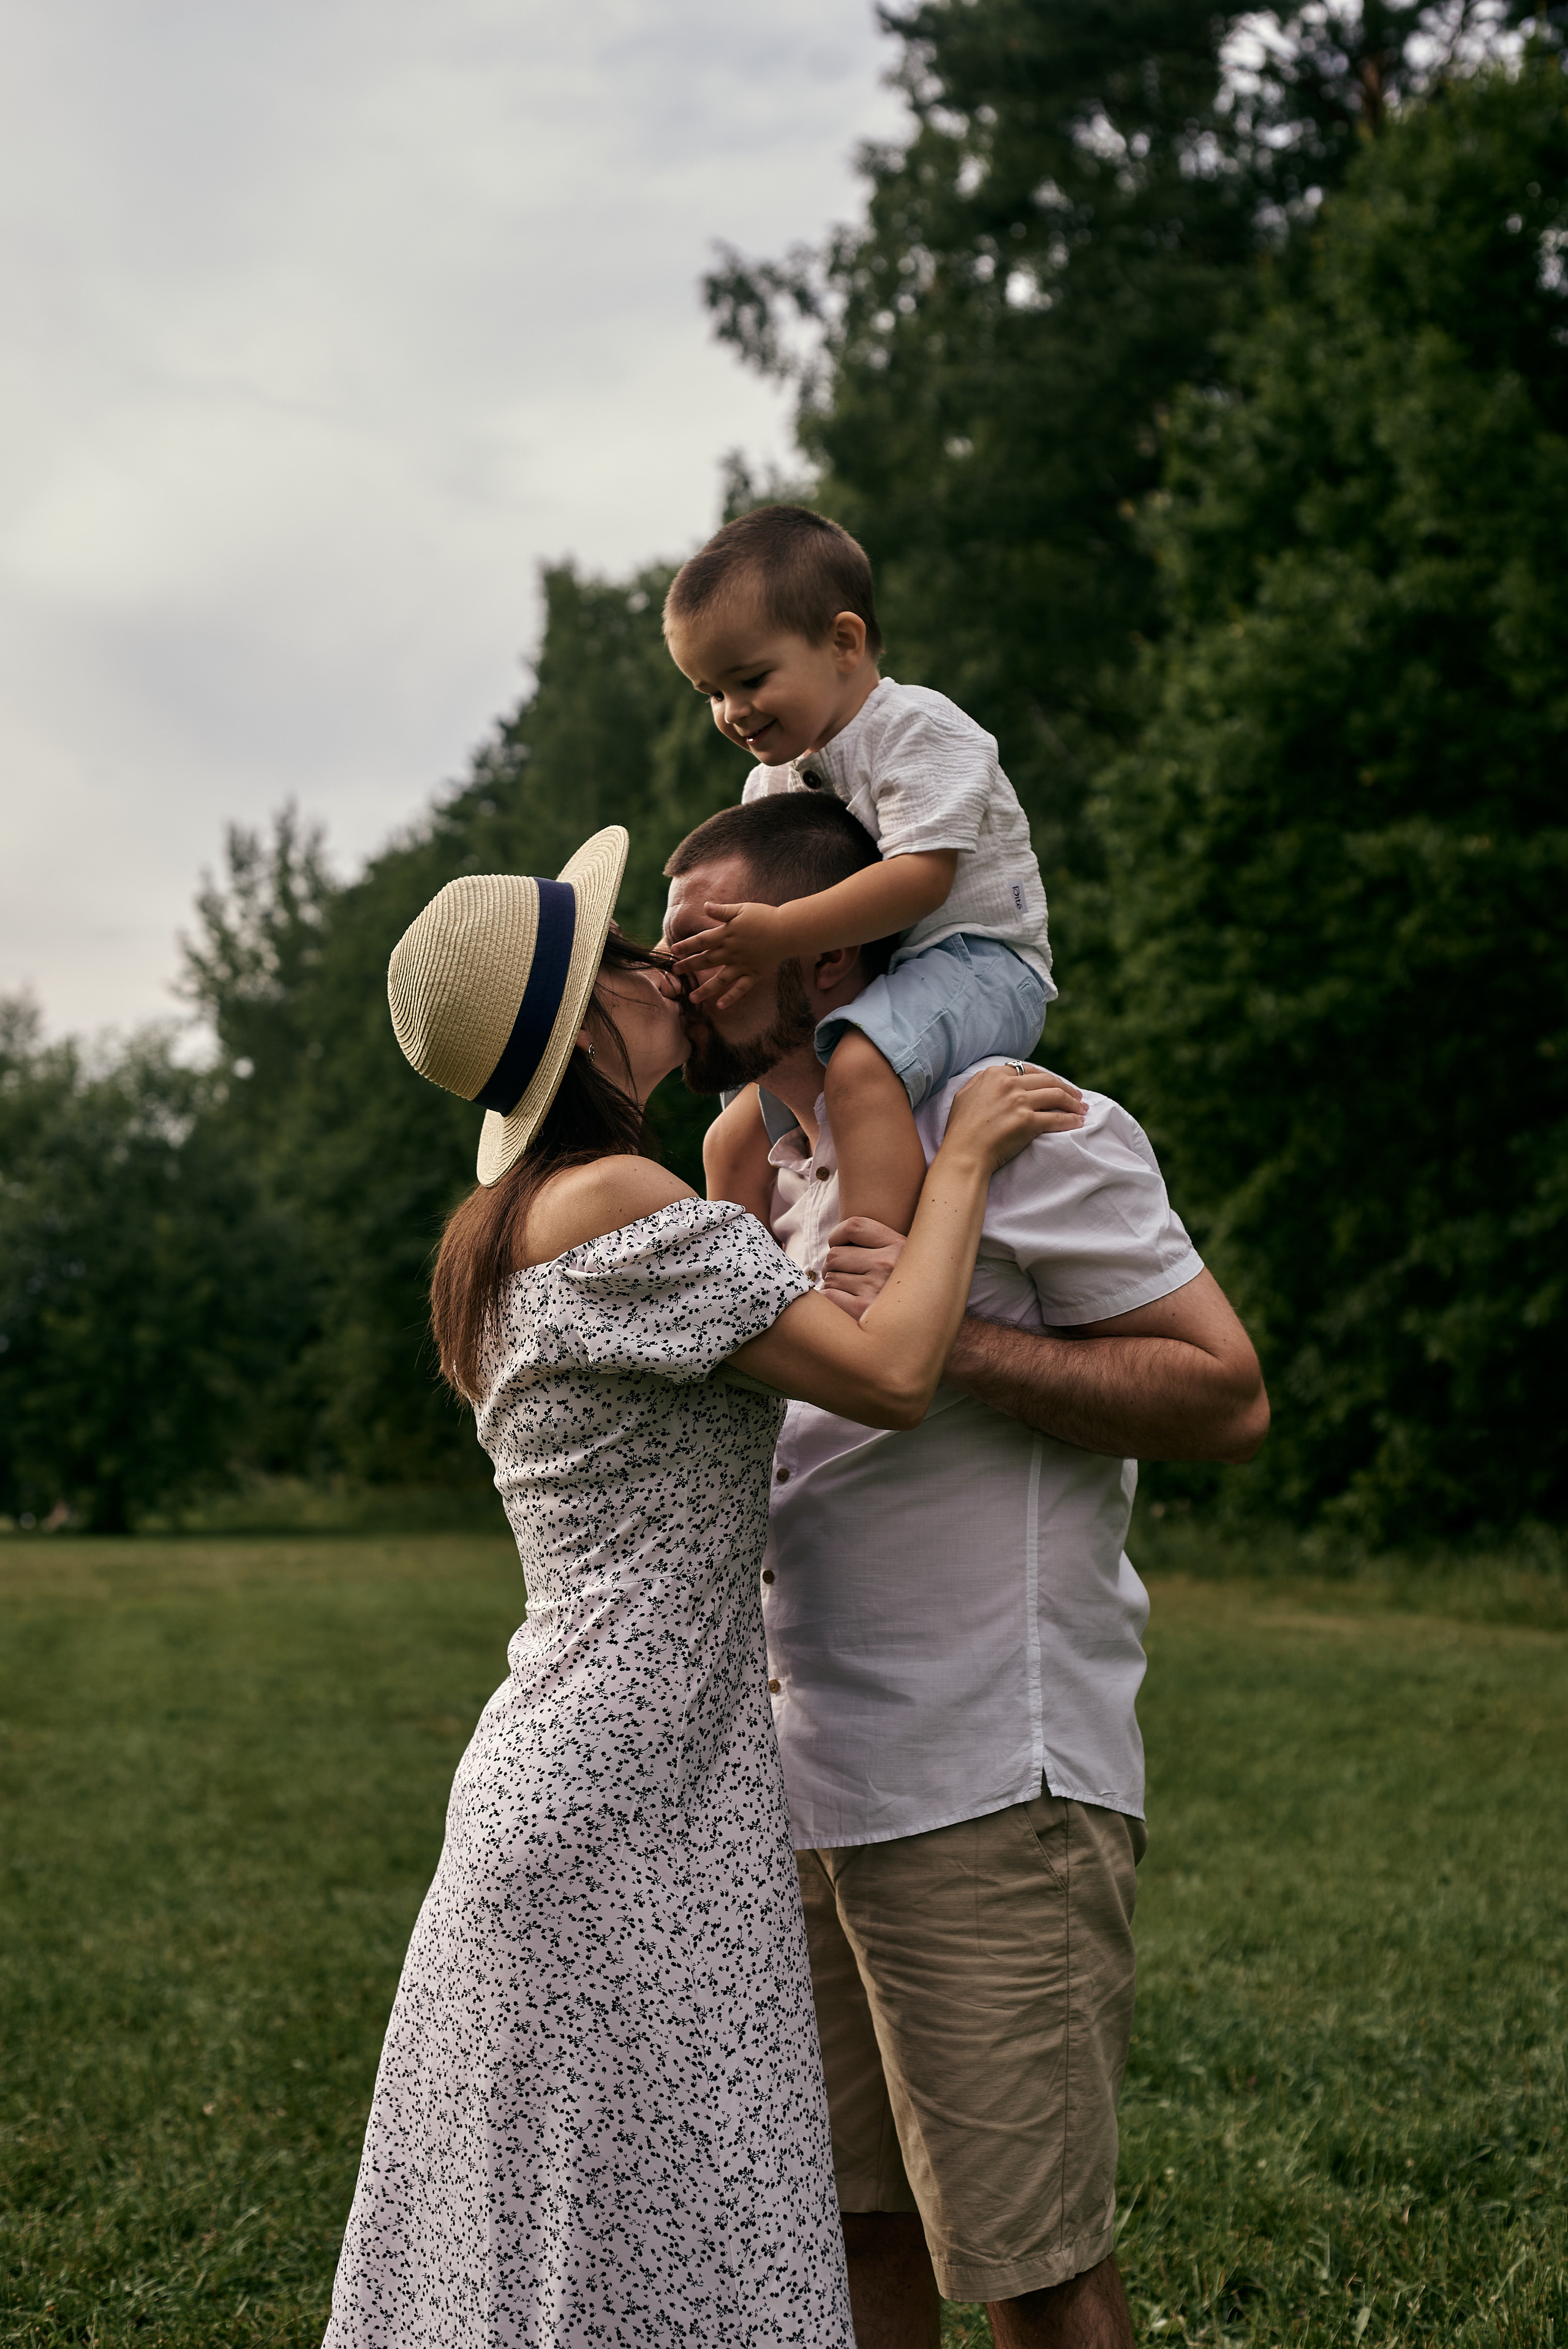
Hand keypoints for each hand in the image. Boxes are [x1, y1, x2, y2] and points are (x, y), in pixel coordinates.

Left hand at [671, 901, 794, 1008]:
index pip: (701, 941)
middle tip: (675, 972)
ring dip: (705, 989)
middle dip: (689, 966)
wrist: (788, 930)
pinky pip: (741, 988)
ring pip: (720, 980)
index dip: (686, 946)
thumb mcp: (742, 909)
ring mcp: (742, 965)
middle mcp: (732, 952)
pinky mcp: (754, 974)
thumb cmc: (765, 917)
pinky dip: (731, 998)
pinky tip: (720, 1006)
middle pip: (706, 960)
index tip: (673, 951)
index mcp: (727, 935)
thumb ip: (722, 911)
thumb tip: (705, 906)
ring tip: (692, 998)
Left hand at [820, 1217, 906, 1321]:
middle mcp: (888, 1264)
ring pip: (830, 1278)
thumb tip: (836, 1243)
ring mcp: (875, 1288)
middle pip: (835, 1254)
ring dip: (832, 1286)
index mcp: (899, 1246)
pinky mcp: (861, 1311)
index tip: (838, 1245)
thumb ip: (879, 1246)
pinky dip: (829, 1301)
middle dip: (832, 1266)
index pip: (854, 1226)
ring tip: (849, 1294)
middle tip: (842, 1276)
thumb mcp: (904, 1261)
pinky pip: (829, 1296)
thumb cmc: (906, 1293)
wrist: (916, 1328)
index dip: (837, 1235)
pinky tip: (843, 1306)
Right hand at [941, 1063, 1085, 1172]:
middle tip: (1078, 1098)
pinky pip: (1056, 1118)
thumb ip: (980, 1081)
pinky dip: (1070, 1120)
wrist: (963, 1154)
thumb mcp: (964, 1095)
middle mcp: (1008, 1084)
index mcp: (994, 1075)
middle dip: (1067, 1088)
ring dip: (1073, 1103)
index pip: (1029, 1070)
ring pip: (1056, 1096)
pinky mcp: (1027, 1121)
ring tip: (1082, 1109)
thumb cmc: (961, 1129)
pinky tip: (1077, 1122)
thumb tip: (993, 1075)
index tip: (1056, 1085)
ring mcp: (1019, 1102)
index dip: (1047, 1078)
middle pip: (1048, 1080)